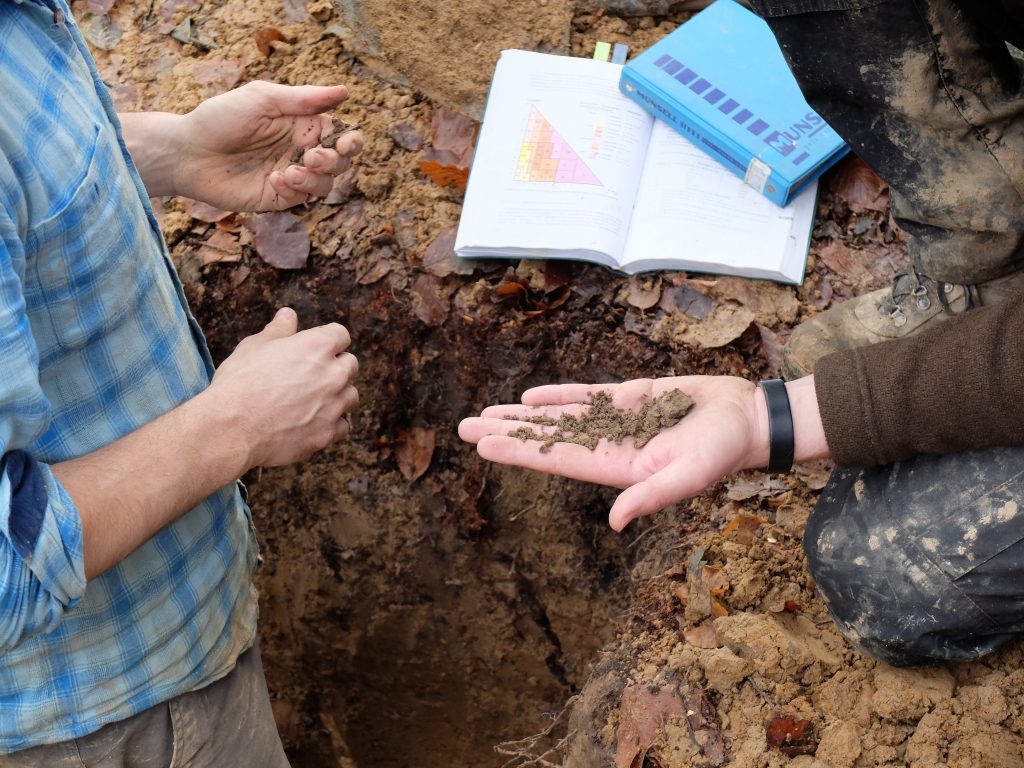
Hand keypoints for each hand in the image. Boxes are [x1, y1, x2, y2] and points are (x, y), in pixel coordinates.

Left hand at [169, 81, 362, 210]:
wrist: (188, 152)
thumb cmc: (220, 118)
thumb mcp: (262, 99)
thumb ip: (303, 99)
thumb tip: (344, 92)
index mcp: (302, 124)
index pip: (341, 134)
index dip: (352, 141)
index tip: (346, 143)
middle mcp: (300, 150)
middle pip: (340, 162)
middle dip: (334, 161)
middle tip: (312, 157)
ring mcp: (291, 175)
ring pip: (326, 185)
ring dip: (316, 179)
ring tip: (290, 171)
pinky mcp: (278, 197)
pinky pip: (302, 199)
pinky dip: (295, 190)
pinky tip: (275, 179)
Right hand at [204, 307, 358, 467]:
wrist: (232, 429)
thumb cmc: (240, 383)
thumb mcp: (254, 346)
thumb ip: (278, 330)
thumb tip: (289, 315)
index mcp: (318, 346)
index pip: (340, 335)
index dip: (327, 340)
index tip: (316, 348)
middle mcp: (333, 374)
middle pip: (350, 364)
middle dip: (335, 367)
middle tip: (311, 375)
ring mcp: (334, 405)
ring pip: (351, 396)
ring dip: (337, 395)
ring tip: (313, 400)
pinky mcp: (328, 433)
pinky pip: (343, 426)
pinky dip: (331, 424)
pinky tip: (311, 423)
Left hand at [459, 376, 827, 530]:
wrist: (746, 418)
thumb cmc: (722, 452)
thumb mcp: (689, 478)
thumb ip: (651, 497)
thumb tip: (615, 523)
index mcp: (617, 468)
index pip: (556, 459)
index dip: (519, 451)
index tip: (482, 444)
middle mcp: (608, 446)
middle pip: (546, 438)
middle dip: (505, 432)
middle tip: (462, 427)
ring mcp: (615, 422)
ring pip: (559, 417)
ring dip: (523, 414)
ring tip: (486, 411)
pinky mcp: (628, 399)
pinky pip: (585, 397)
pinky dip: (558, 396)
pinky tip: (530, 396)